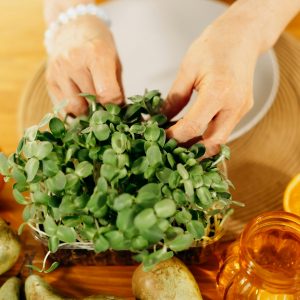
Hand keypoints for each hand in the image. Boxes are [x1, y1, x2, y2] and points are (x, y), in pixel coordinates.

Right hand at [46, 15, 123, 115]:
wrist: (73, 26)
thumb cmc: (100, 46)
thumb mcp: (115, 62)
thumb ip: (117, 88)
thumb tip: (118, 113)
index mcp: (96, 54)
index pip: (106, 94)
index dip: (114, 104)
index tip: (116, 102)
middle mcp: (74, 61)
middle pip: (91, 102)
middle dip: (101, 107)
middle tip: (104, 101)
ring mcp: (58, 70)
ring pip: (75, 108)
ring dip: (85, 110)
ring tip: (91, 100)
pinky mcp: (49, 79)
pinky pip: (63, 106)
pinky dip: (73, 108)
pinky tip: (79, 98)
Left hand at [163, 16, 260, 156]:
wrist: (243, 35)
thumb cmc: (215, 45)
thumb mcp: (188, 69)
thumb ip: (175, 98)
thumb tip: (161, 119)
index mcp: (219, 92)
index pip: (193, 127)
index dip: (174, 137)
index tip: (160, 138)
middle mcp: (235, 106)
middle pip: (211, 144)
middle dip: (189, 152)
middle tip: (170, 149)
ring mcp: (242, 109)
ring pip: (220, 142)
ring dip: (199, 148)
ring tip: (179, 144)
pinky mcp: (243, 110)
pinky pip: (224, 131)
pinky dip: (208, 137)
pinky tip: (193, 133)